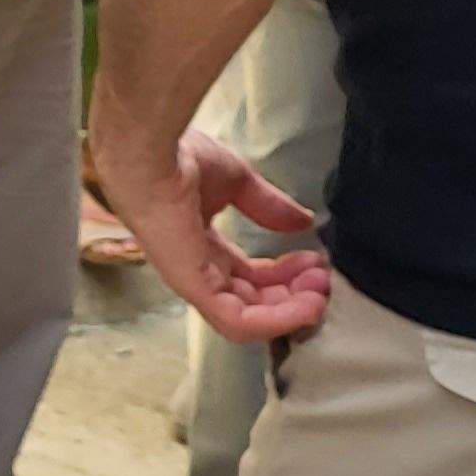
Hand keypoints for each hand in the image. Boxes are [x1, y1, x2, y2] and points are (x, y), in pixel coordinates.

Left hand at [91, 115, 330, 343]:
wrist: (151, 153)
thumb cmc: (181, 160)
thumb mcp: (237, 182)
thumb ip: (268, 206)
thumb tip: (304, 221)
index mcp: (203, 248)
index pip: (250, 278)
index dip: (287, 276)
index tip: (317, 262)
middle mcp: (199, 270)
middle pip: (254, 302)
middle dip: (295, 296)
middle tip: (324, 279)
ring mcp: (194, 282)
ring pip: (249, 319)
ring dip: (291, 312)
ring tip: (319, 293)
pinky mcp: (193, 286)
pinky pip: (237, 321)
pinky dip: (275, 321)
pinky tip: (306, 306)